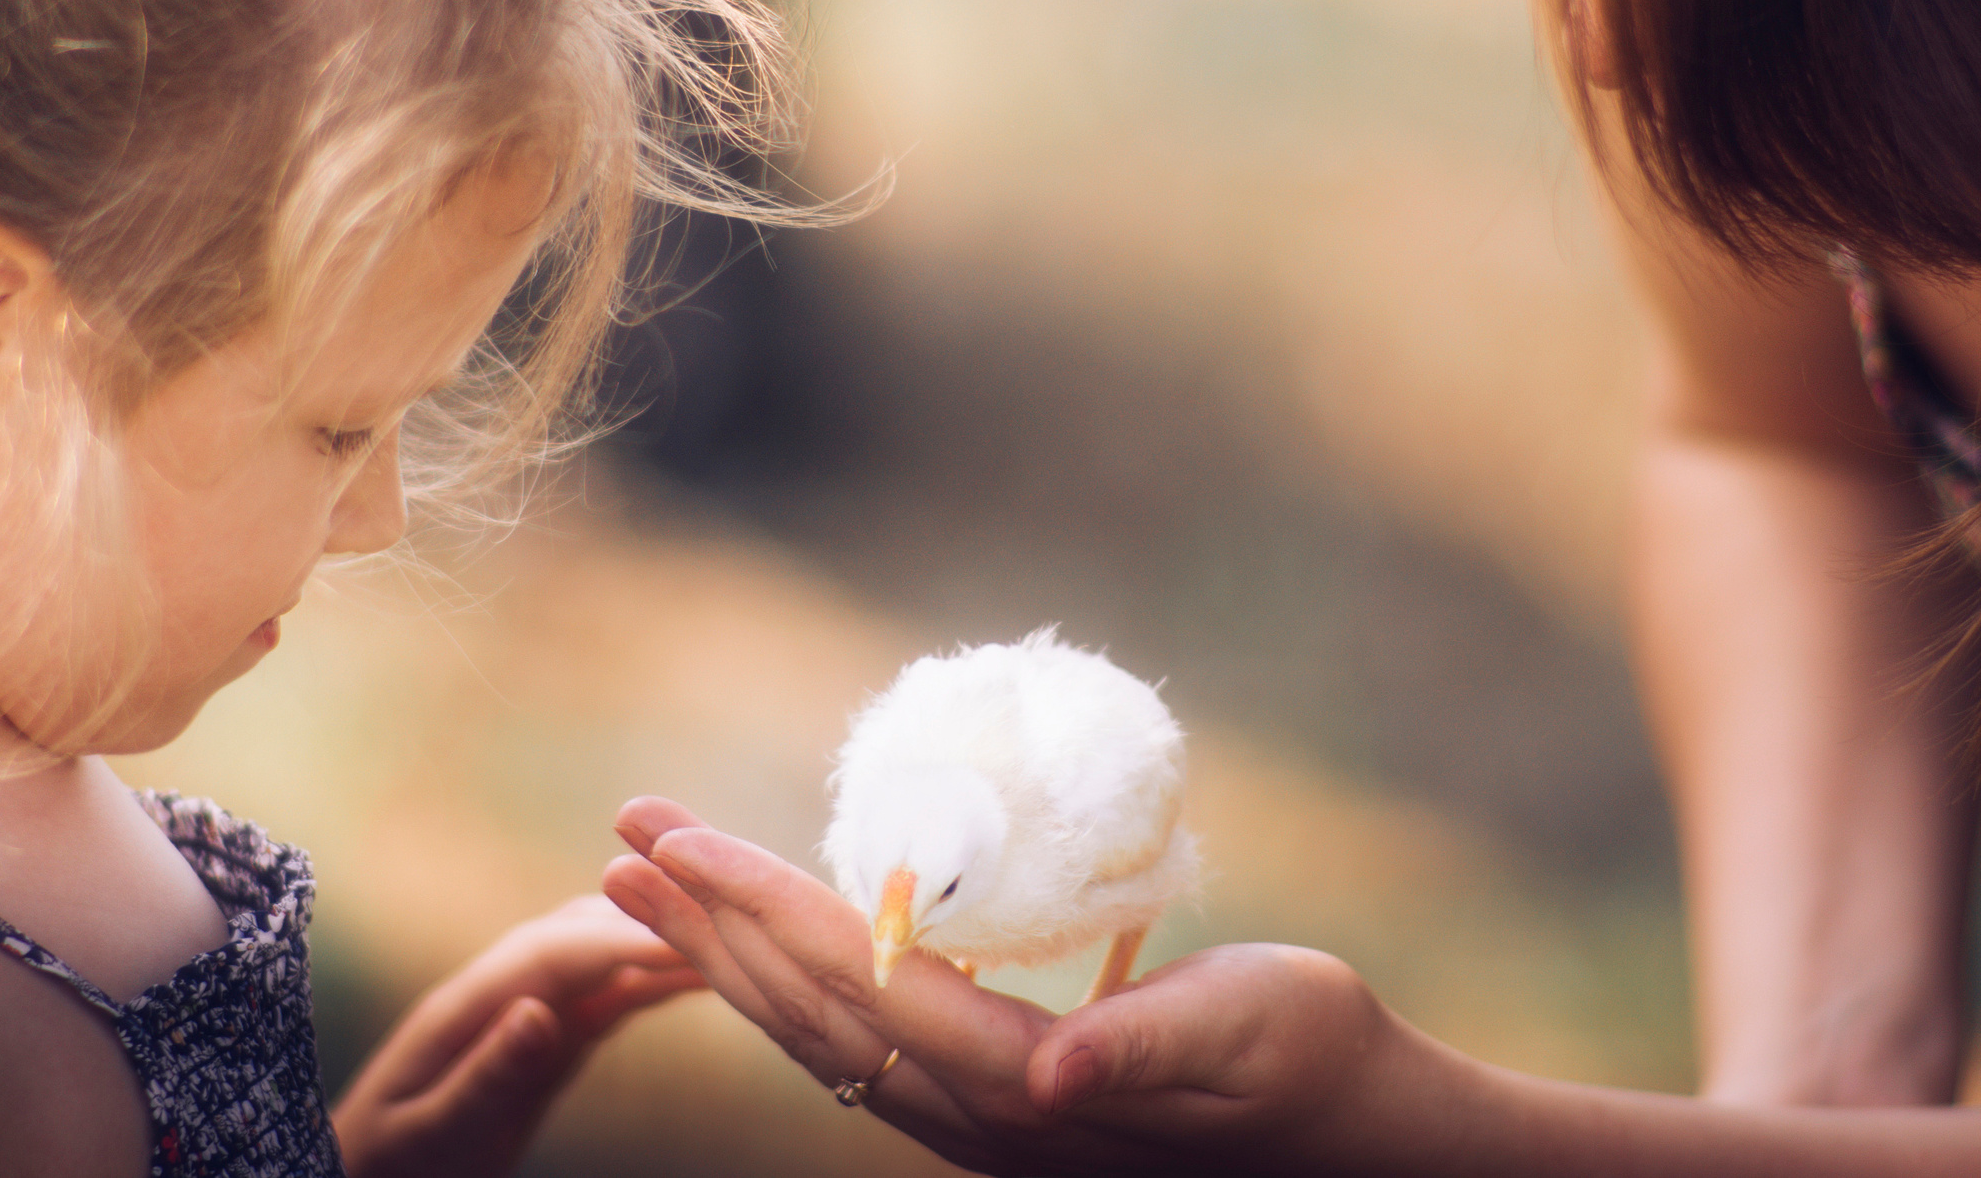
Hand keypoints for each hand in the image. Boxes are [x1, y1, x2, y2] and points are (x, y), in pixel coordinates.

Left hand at [331, 893, 703, 1177]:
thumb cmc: (386, 1167)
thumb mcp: (428, 1134)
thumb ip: (482, 1076)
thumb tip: (539, 1011)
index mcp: (466, 1006)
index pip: (556, 951)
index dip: (624, 935)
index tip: (689, 934)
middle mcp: (499, 993)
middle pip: (585, 933)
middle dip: (653, 918)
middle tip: (730, 917)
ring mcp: (523, 1012)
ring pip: (602, 958)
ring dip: (660, 943)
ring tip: (733, 938)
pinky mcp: (543, 1041)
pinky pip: (605, 1000)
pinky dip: (652, 983)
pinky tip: (698, 979)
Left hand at [602, 797, 1448, 1176]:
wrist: (1357, 1140)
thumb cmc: (1314, 1061)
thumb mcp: (1250, 1031)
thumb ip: (1144, 1046)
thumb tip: (1046, 1078)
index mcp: (1025, 1088)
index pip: (855, 984)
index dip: (758, 909)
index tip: (678, 843)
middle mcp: (978, 1117)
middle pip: (804, 1013)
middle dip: (704, 923)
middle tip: (623, 840)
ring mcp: (978, 1122)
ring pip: (815, 1036)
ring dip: (722, 956)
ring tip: (648, 887)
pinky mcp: (993, 1109)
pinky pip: (857, 1047)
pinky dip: (784, 989)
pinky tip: (756, 952)